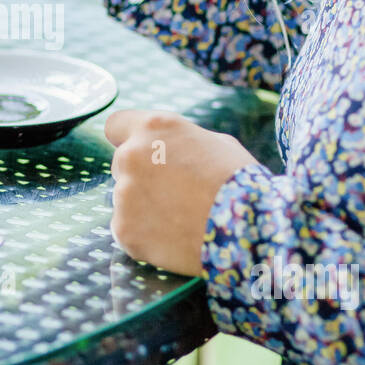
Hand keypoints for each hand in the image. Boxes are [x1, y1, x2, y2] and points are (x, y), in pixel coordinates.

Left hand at [104, 110, 258, 275]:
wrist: (248, 227)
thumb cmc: (240, 181)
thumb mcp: (214, 143)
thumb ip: (179, 143)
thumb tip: (168, 149)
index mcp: (152, 128)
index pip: (115, 126)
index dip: (127, 140)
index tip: (139, 154)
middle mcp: (130, 155)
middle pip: (121, 166)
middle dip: (141, 177)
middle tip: (174, 195)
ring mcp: (123, 194)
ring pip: (125, 200)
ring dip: (144, 208)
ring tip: (180, 220)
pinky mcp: (124, 229)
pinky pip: (127, 230)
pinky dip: (145, 236)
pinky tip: (174, 238)